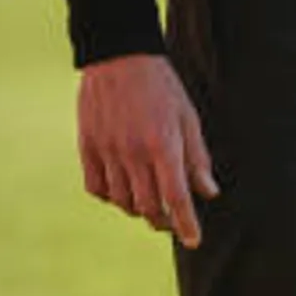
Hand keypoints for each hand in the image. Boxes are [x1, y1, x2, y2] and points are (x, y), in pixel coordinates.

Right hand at [75, 53, 218, 248]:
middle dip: (162, 221)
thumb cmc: (161, 87)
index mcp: (163, 145)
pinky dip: (109, 196)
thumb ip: (198, 158)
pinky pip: (96, 187)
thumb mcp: (188, 119)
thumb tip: (209, 193)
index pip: (176, 198)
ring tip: (148, 202)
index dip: (186, 224)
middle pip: (147, 207)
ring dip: (137, 209)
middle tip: (171, 221)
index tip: (193, 240)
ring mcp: (107, 149)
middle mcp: (133, 152)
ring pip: (121, 201)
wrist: (117, 55)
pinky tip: (121, 189)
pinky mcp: (87, 144)